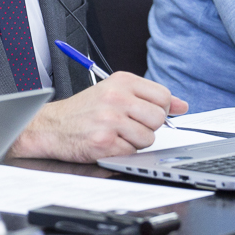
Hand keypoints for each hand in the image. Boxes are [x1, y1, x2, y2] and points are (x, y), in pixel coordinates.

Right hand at [8, 72, 188, 162]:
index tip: (146, 113)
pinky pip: (132, 152)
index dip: (159, 109)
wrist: (52, 126)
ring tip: (116, 133)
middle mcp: (117, 98)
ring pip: (148, 138)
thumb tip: (182, 105)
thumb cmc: (84, 110)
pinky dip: (122, 152)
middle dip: (147, 126)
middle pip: (158, 118)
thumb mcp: (115, 92)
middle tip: (128, 124)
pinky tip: (108, 143)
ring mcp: (111, 120)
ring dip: (135, 141)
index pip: (163, 96)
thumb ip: (150, 96)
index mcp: (122, 81)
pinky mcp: (105, 142)